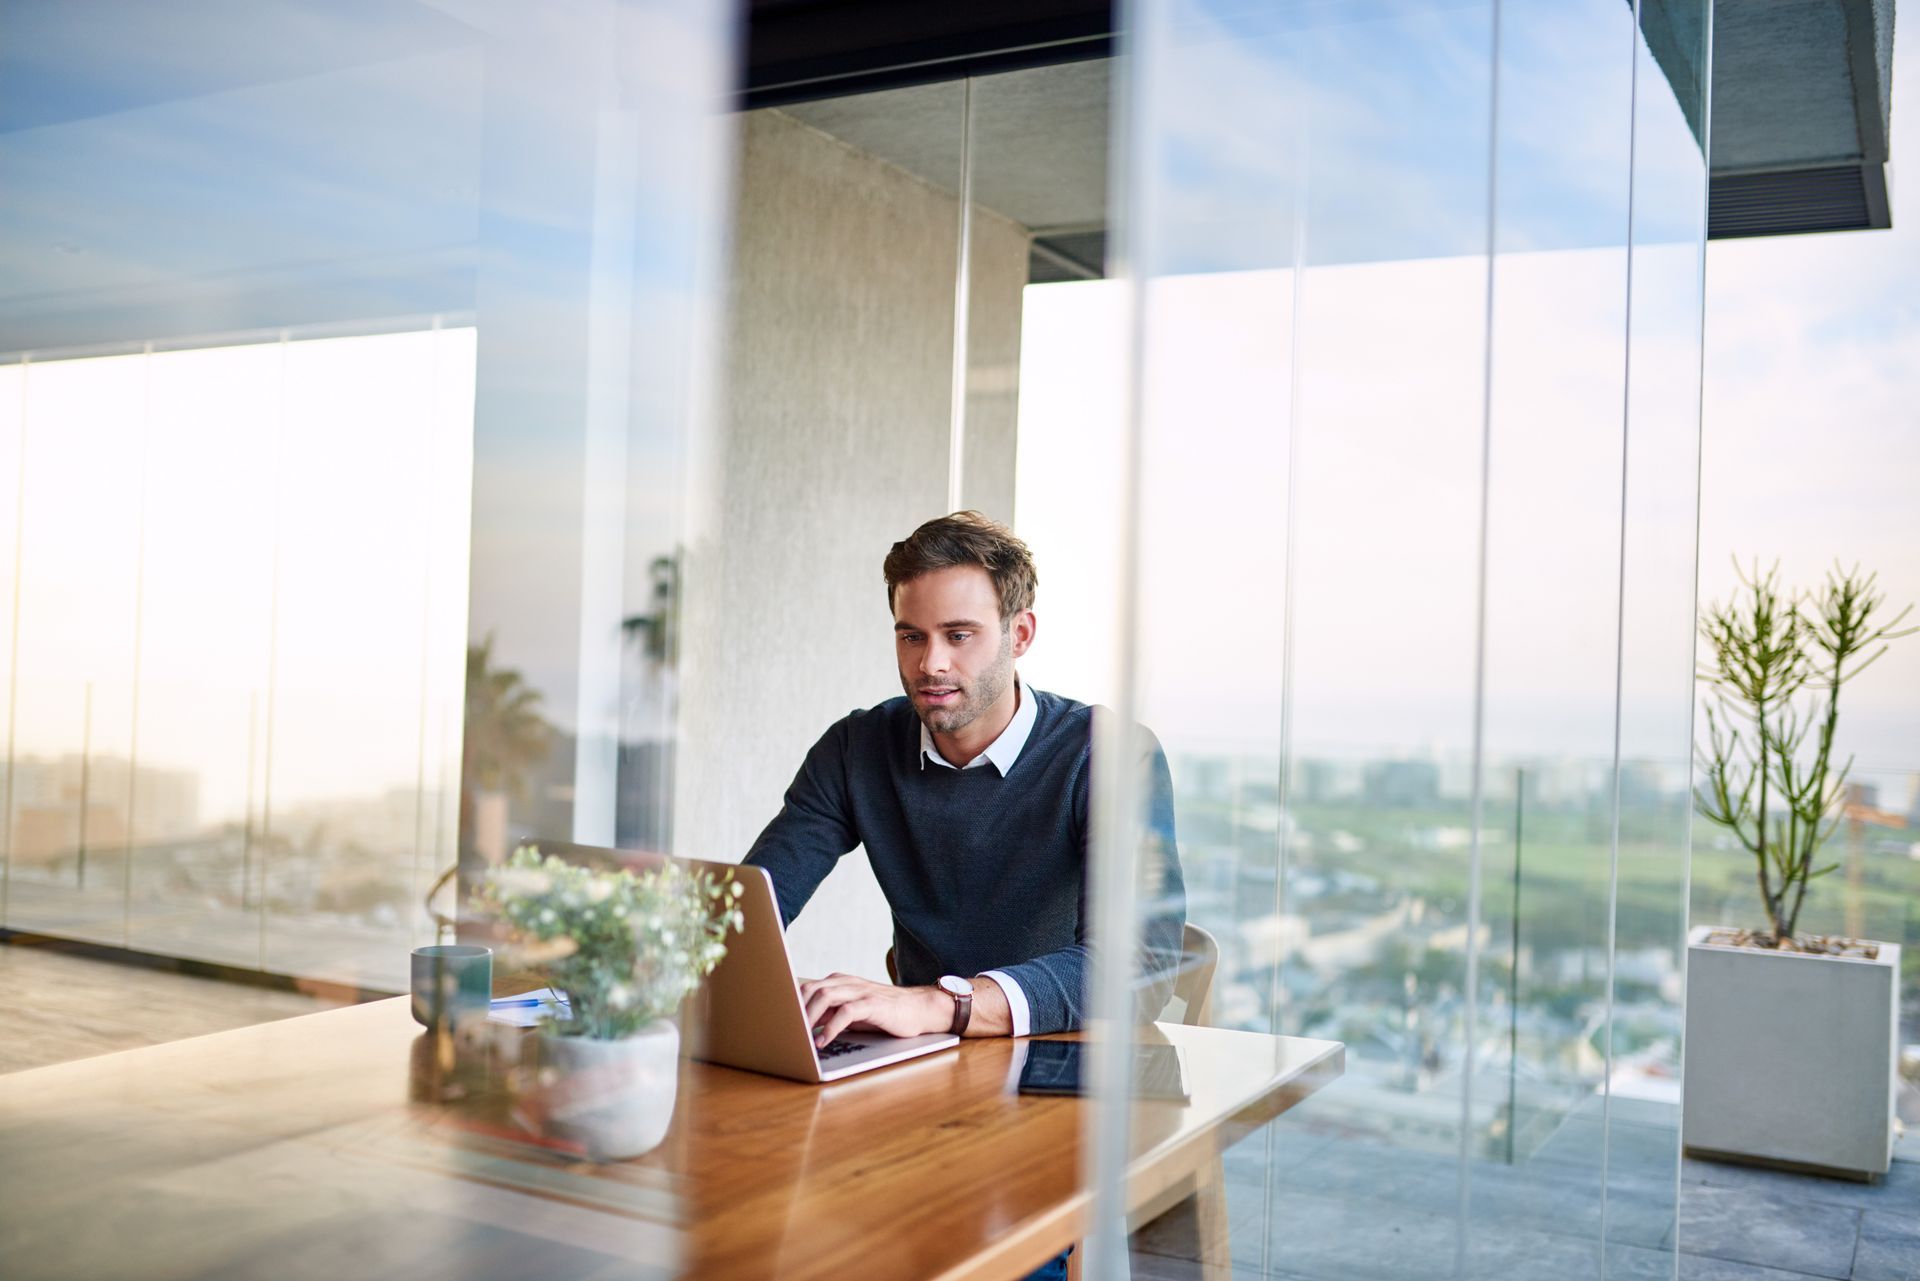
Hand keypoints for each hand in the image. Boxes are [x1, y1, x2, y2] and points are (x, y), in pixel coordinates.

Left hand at [797, 973, 946, 1047]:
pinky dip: (830, 1027)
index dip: (789, 1003)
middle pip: (811, 989)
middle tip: (783, 1030)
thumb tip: (802, 1025)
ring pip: (825, 996)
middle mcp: (847, 982)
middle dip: (794, 1009)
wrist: (919, 1009)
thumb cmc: (883, 1012)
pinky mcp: (873, 1004)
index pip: (806, 987)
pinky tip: (822, 1041)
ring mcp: (860, 991)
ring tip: (799, 1036)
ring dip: (809, 1017)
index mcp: (839, 982)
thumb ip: (829, 1013)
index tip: (776, 1021)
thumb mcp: (851, 1011)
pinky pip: (846, 1012)